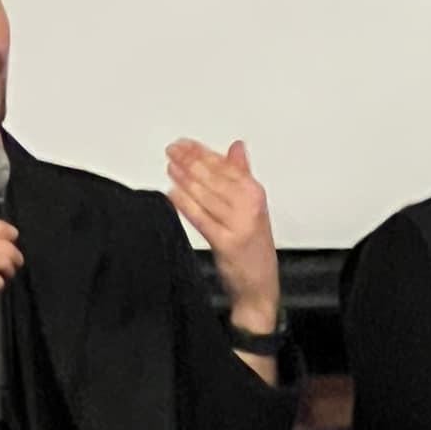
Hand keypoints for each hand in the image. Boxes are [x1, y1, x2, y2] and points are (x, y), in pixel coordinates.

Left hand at [166, 137, 279, 330]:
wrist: (260, 285)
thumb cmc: (254, 248)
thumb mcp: (253, 207)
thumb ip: (242, 175)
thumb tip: (236, 148)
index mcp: (256, 194)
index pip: (226, 166)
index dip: (203, 152)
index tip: (186, 144)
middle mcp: (249, 207)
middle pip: (215, 177)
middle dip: (190, 161)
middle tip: (173, 150)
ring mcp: (238, 225)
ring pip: (206, 195)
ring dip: (185, 178)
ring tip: (170, 167)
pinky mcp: (225, 243)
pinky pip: (201, 219)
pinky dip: (186, 205)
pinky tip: (172, 194)